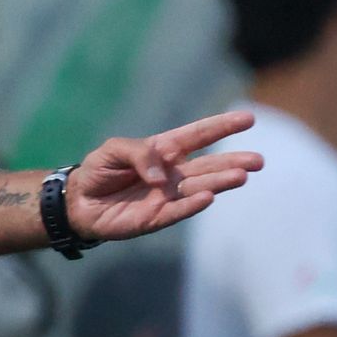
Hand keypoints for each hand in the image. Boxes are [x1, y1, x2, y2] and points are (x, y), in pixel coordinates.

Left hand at [66, 111, 261, 240]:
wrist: (78, 202)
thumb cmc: (99, 171)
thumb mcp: (113, 150)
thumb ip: (139, 154)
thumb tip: (162, 176)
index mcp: (164, 151)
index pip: (198, 135)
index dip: (222, 127)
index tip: (248, 118)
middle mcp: (172, 174)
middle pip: (208, 166)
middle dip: (233, 162)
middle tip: (257, 161)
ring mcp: (167, 197)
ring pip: (199, 188)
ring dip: (220, 182)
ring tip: (241, 176)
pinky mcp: (155, 218)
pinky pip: (177, 211)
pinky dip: (192, 205)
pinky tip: (209, 197)